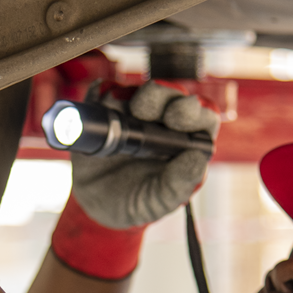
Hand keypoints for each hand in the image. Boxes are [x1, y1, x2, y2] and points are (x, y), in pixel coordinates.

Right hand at [71, 81, 219, 229]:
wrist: (91, 204)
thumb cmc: (134, 203)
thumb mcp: (156, 202)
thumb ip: (177, 186)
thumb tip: (196, 160)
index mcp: (185, 144)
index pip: (202, 118)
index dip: (194, 112)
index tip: (177, 116)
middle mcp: (164, 123)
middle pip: (173, 96)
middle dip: (163, 97)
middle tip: (146, 110)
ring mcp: (135, 112)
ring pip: (142, 89)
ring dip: (134, 95)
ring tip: (122, 110)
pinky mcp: (108, 107)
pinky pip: (106, 89)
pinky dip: (103, 93)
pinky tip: (101, 106)